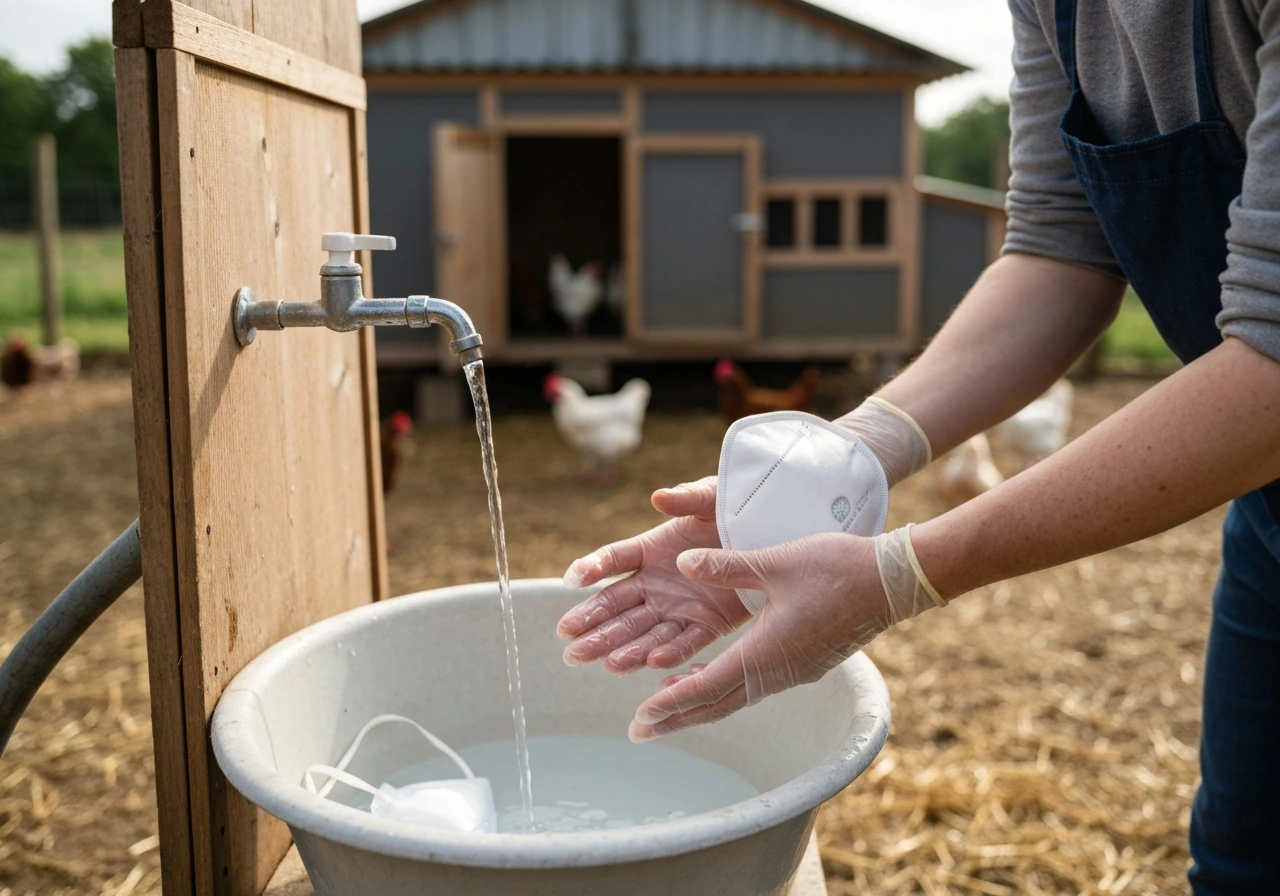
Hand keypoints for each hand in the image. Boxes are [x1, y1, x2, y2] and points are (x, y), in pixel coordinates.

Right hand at [557, 477, 752, 672]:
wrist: (770, 536)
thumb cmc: (734, 511)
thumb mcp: (712, 499)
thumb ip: (688, 497)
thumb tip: (660, 497)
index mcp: (650, 550)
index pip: (613, 559)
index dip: (592, 567)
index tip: (573, 580)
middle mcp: (656, 582)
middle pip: (617, 605)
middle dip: (592, 624)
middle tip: (568, 642)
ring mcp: (677, 607)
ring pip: (642, 630)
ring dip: (620, 647)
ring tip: (598, 660)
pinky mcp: (706, 625)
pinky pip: (684, 641)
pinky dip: (669, 653)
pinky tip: (649, 663)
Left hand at [627, 532, 891, 741]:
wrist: (892, 582)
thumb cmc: (836, 568)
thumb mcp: (775, 562)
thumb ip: (726, 566)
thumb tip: (682, 562)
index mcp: (764, 652)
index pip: (706, 687)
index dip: (669, 704)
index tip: (640, 718)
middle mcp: (777, 671)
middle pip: (717, 704)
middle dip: (676, 718)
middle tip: (639, 731)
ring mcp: (793, 671)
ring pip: (737, 697)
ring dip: (700, 703)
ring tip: (666, 708)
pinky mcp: (805, 663)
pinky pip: (756, 686)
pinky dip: (726, 688)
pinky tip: (713, 675)